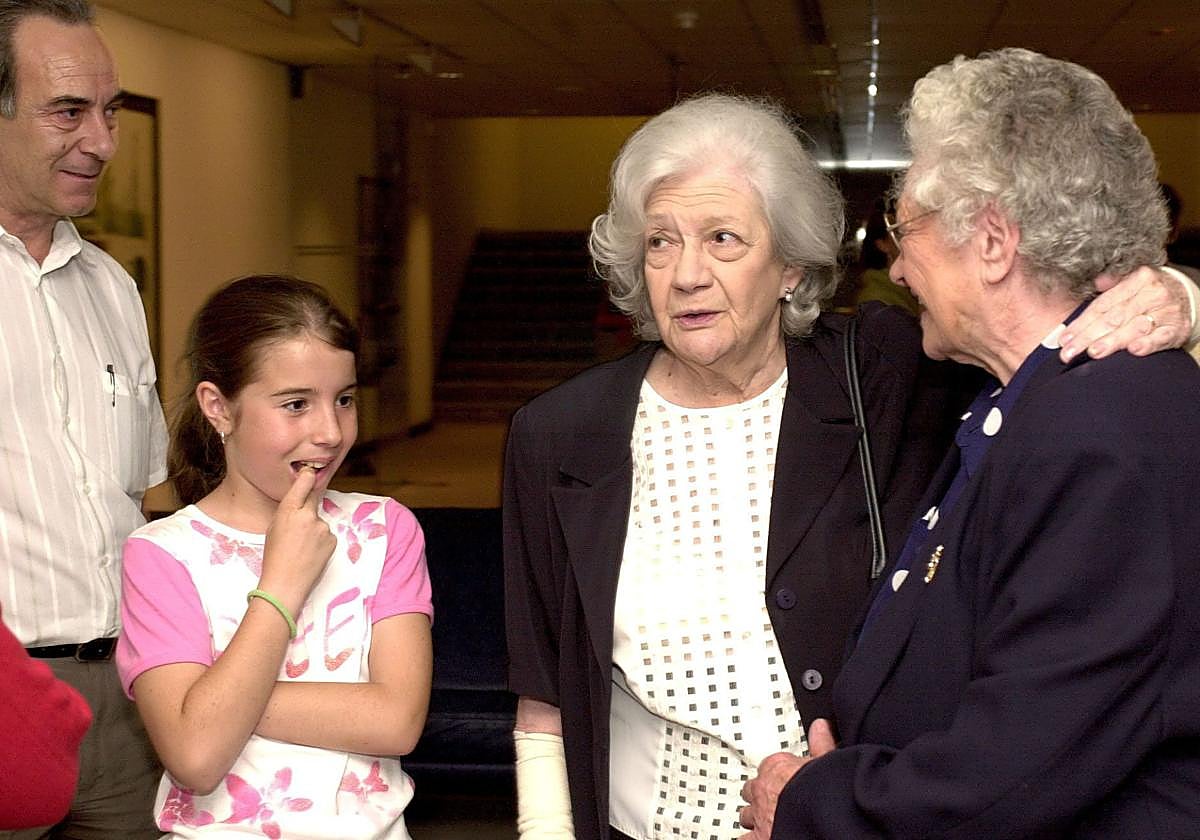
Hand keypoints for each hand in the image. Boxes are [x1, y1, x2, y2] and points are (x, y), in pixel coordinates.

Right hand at [260, 466, 335, 608]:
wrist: (285, 584)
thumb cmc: (274, 556)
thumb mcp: (274, 527)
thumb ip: (288, 511)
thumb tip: (301, 499)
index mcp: (288, 510)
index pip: (303, 484)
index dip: (308, 476)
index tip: (310, 471)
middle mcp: (307, 515)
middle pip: (313, 499)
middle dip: (307, 506)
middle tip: (298, 523)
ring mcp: (322, 527)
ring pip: (318, 521)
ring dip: (313, 529)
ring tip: (301, 547)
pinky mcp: (332, 539)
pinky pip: (326, 534)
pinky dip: (320, 541)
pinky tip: (310, 553)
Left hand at [738, 719, 837, 837]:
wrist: (819, 812)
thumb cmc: (822, 788)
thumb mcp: (826, 762)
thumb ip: (821, 744)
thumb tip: (821, 726)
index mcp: (777, 768)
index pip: (769, 767)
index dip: (776, 775)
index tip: (784, 779)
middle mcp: (763, 790)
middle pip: (752, 790)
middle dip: (759, 796)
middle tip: (772, 802)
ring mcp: (758, 815)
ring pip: (746, 815)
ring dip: (753, 818)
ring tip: (764, 822)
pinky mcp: (758, 837)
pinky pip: (743, 838)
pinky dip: (748, 838)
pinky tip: (754, 838)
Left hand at [1059, 266, 1192, 360]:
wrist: (1185, 297)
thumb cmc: (1148, 294)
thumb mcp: (1131, 282)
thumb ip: (1111, 284)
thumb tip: (1096, 281)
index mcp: (1138, 280)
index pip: (1103, 305)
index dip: (1081, 323)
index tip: (1064, 338)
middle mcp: (1153, 294)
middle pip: (1114, 318)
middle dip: (1088, 337)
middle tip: (1069, 352)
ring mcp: (1166, 312)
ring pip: (1134, 328)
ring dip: (1112, 341)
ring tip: (1093, 352)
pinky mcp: (1177, 329)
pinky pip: (1161, 338)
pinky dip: (1148, 344)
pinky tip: (1133, 351)